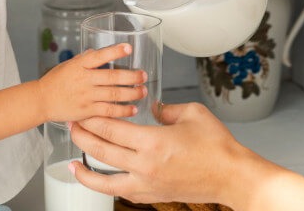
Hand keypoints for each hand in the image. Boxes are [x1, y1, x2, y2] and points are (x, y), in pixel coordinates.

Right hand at [37, 43, 147, 122]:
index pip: (99, 55)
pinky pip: (108, 111)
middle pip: (113, 77)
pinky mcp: (87, 111)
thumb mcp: (68, 65)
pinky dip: (123, 110)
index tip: (128, 48)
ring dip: (132, 93)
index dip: (115, 51)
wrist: (41, 101)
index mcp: (80, 65)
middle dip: (132, 76)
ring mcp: (86, 96)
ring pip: (114, 94)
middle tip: (143, 76)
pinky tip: (133, 109)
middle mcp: (84, 79)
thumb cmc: (54, 81)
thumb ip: (84, 59)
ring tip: (142, 91)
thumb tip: (96, 50)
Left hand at [69, 102, 260, 205]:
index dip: (92, 119)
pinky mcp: (152, 195)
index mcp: (153, 141)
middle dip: (82, 138)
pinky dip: (106, 186)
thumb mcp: (193, 113)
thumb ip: (168, 108)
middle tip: (72, 127)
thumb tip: (155, 108)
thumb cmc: (216, 146)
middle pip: (101, 151)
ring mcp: (147, 184)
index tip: (82, 112)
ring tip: (72, 164)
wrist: (231, 176)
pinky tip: (100, 180)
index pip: (111, 129)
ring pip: (104, 181)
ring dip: (85, 171)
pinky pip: (121, 192)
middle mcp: (145, 165)